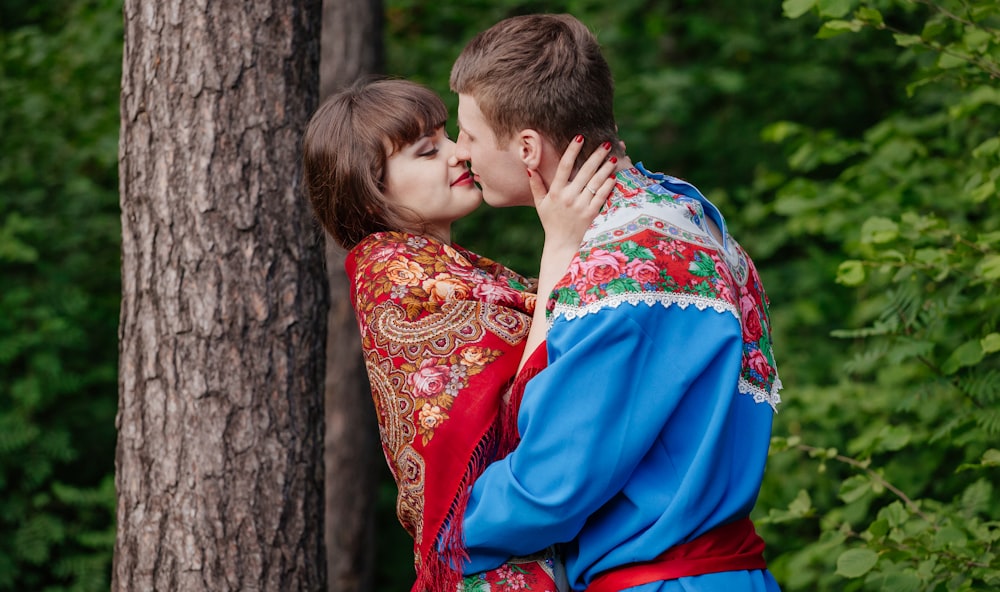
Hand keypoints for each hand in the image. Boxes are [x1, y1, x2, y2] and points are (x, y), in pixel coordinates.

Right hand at [529, 136, 616, 251]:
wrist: (562, 245)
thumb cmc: (551, 223)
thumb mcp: (540, 204)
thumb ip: (536, 186)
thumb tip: (530, 168)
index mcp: (555, 192)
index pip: (564, 166)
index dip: (572, 150)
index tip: (580, 137)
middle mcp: (568, 197)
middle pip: (584, 171)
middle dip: (596, 155)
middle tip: (606, 143)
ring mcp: (581, 206)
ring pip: (596, 182)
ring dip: (606, 167)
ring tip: (614, 156)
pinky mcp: (591, 214)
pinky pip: (602, 196)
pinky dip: (608, 185)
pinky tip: (613, 176)